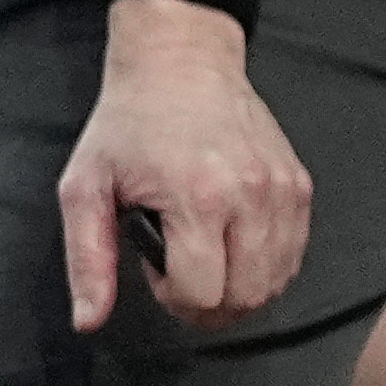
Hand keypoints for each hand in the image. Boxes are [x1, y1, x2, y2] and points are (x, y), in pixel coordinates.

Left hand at [60, 0, 312, 332]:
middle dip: (207, 305)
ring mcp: (284, 192)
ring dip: (238, 289)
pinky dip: (264, 267)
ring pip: (276, 283)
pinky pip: (293, 256)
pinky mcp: (300, 186)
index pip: (202, 295)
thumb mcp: (85, 188)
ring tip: (203, 257)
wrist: (179, 64)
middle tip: (179, 274)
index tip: (155, 269)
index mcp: (197, 198)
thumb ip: (88, 260)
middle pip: (246, 298)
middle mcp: (251, 196)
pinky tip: (230, 245)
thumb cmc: (127, 125)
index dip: (173, 298)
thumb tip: (88, 320)